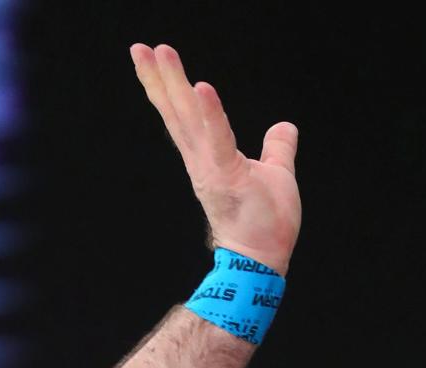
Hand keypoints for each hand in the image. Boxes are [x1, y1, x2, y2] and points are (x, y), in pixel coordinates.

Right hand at [130, 43, 299, 273]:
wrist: (262, 261)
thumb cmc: (267, 224)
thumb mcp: (277, 176)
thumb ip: (277, 149)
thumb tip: (285, 126)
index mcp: (211, 159)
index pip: (186, 118)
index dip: (170, 89)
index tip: (154, 59)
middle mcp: (203, 162)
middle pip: (178, 113)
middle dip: (159, 79)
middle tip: (140, 48)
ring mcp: (211, 169)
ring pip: (188, 120)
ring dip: (174, 85)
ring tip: (160, 53)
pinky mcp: (226, 177)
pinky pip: (218, 140)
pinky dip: (210, 114)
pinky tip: (202, 87)